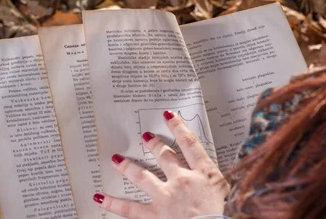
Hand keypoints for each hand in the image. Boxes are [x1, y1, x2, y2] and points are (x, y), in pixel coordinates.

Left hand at [94, 110, 229, 218]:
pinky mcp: (155, 215)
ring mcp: (167, 197)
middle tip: (144, 135)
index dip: (178, 127)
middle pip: (165, 157)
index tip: (168, 115)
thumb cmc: (220, 213)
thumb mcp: (225, 192)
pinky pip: (130, 208)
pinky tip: (100, 197)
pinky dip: (113, 203)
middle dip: (154, 145)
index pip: (190, 144)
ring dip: (128, 167)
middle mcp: (183, 180)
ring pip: (143, 177)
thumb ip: (217, 179)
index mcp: (204, 173)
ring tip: (116, 159)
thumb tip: (213, 172)